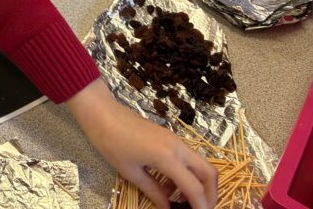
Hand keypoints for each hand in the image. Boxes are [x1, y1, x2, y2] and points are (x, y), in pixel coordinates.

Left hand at [66, 81, 217, 208]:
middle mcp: (178, 147)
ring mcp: (176, 140)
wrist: (102, 113)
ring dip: (200, 184)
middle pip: (209, 173)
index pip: (195, 188)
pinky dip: (189, 174)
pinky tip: (172, 186)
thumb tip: (168, 207)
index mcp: (168, 158)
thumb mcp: (130, 173)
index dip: (201, 207)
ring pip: (201, 164)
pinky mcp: (170, 137)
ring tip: (183, 201)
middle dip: (210, 195)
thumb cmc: (111, 142)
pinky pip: (189, 158)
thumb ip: (153, 192)